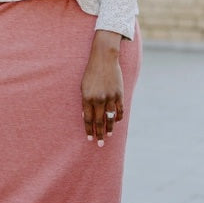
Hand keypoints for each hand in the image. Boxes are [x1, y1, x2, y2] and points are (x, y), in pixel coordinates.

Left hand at [81, 32, 123, 146]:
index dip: (89, 130)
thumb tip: (86, 116)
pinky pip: (120, 110)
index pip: (88, 119)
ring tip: (109, 135)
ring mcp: (110, 97)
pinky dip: (118, 117)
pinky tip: (116, 122)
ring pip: (110, 118)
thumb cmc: (91, 72)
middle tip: (100, 143)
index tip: (89, 138)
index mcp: (87, 97)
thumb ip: (85, 102)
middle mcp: (99, 99)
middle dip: (99, 134)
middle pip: (99, 121)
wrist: (104, 59)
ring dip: (110, 128)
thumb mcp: (83, 86)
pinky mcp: (119, 94)